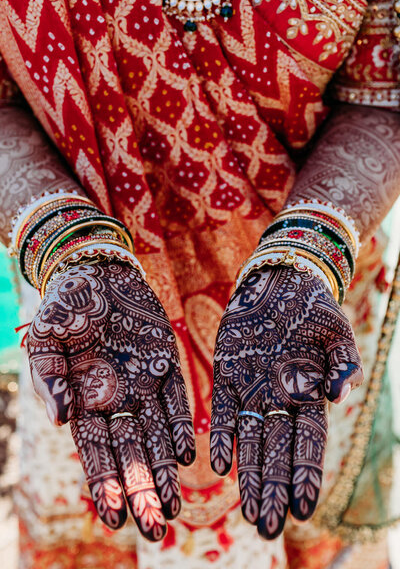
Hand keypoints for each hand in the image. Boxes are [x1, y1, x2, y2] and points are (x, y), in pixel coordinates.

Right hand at [27, 261, 194, 540]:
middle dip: (141, 489)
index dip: (104, 483)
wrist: (98, 272)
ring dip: (164, 469)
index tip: (114, 515)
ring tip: (176, 504)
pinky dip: (179, 426)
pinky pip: (176, 400)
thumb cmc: (66, 307)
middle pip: (130, 453)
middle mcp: (116, 401)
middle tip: (155, 526)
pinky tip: (185, 453)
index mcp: (84, 401)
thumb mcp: (45, 340)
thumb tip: (60, 419)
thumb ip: (48, 379)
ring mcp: (143, 385)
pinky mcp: (165, 364)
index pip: (96, 452)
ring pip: (156, 435)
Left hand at [211, 267, 362, 538]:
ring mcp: (253, 389)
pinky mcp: (228, 375)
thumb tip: (340, 394)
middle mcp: (280, 398)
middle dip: (273, 489)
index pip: (308, 443)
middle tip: (267, 526)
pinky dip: (223, 438)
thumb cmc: (313, 305)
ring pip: (250, 441)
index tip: (304, 508)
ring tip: (248, 512)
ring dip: (249, 475)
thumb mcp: (336, 330)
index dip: (306, 475)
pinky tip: (219, 467)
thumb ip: (342, 362)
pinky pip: (225, 412)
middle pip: (277, 452)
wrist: (280, 280)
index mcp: (309, 392)